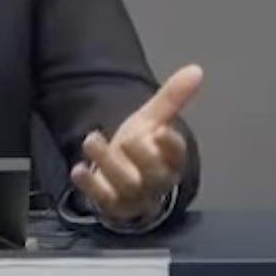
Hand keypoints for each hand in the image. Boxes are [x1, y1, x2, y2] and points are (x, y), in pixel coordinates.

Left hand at [71, 64, 202, 221]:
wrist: (119, 181)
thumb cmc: (140, 150)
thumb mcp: (153, 121)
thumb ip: (172, 98)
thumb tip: (196, 69)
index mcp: (171, 160)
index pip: (177, 155)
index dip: (171, 145)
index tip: (161, 131)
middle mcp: (156, 182)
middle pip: (155, 174)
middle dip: (141, 156)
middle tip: (127, 139)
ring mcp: (134, 197)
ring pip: (126, 185)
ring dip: (107, 163)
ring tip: (91, 140)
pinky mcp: (113, 207)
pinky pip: (102, 200)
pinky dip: (90, 185)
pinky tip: (79, 169)